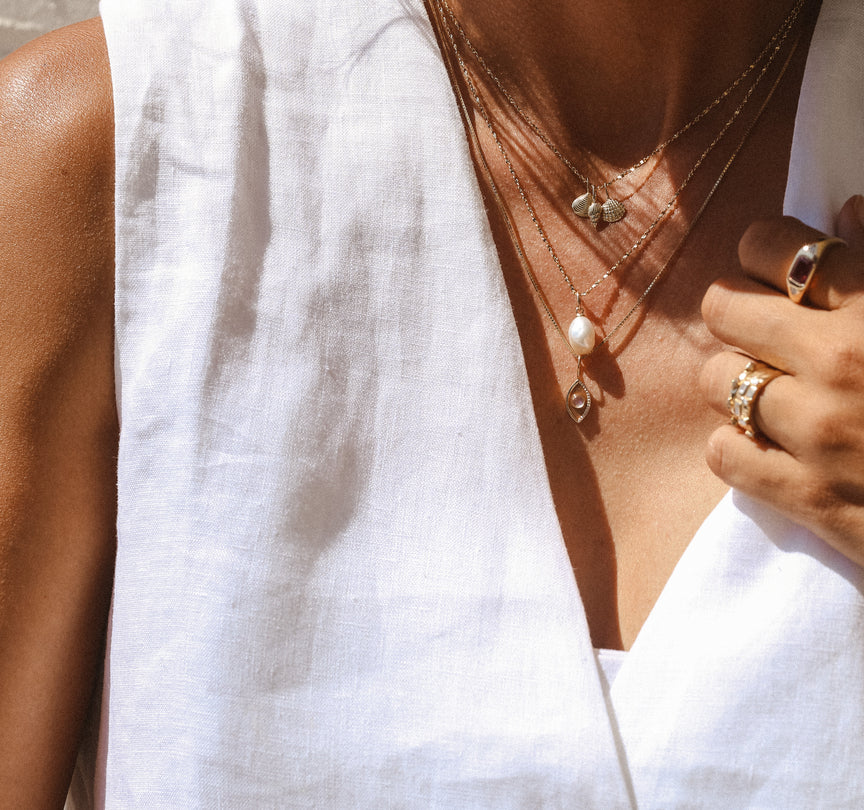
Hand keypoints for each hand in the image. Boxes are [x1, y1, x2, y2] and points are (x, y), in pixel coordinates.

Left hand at [700, 195, 863, 567]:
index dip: (762, 251)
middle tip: (764, 331)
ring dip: (736, 383)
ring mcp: (819, 432)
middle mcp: (841, 360)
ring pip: (714, 380)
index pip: (773, 245)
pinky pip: (722, 453)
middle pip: (723, 307)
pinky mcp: (809, 497)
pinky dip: (737, 448)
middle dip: (736, 313)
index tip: (776, 269)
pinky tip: (771, 447)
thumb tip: (847, 211)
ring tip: (776, 393)